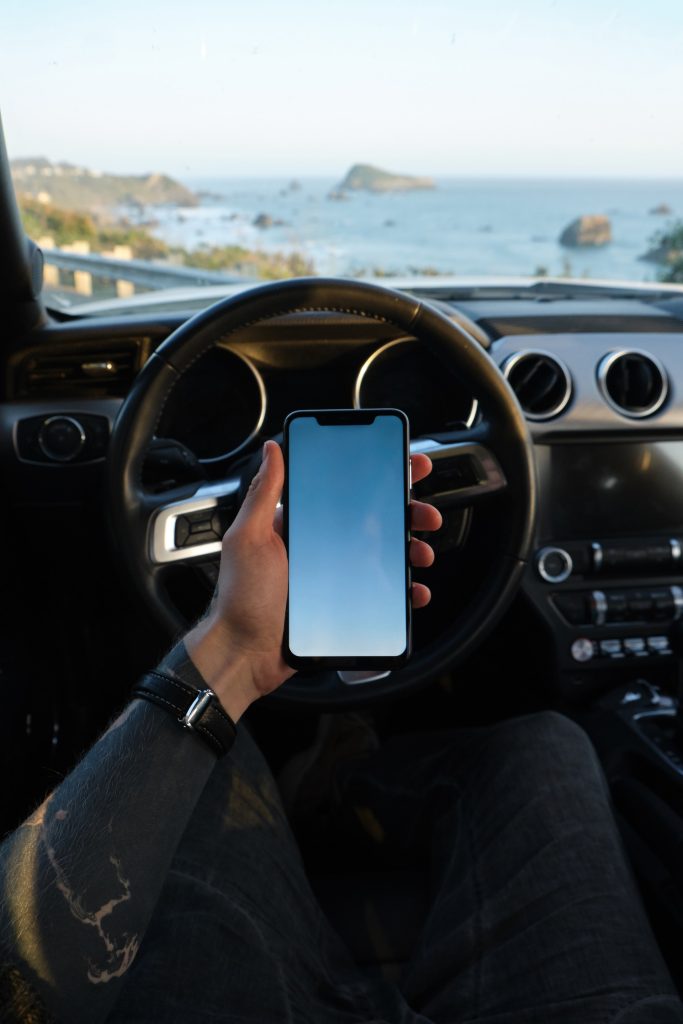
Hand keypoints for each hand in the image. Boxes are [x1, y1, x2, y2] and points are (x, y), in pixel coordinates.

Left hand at [185, 440, 441, 719]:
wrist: (247, 654)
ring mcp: (338, 575)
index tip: (406, 465)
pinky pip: (385, 593)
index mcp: (302, 524)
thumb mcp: (248, 538)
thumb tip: (272, 449)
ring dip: (412, 549)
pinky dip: (406, 590)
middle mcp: (323, 546)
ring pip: (387, 555)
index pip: (346, 490)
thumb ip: (263, 493)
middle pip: (376, 520)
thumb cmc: (240, 598)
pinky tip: (415, 590)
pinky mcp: (347, 603)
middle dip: (408, 513)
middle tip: (425, 514)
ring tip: (421, 553)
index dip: (378, 476)